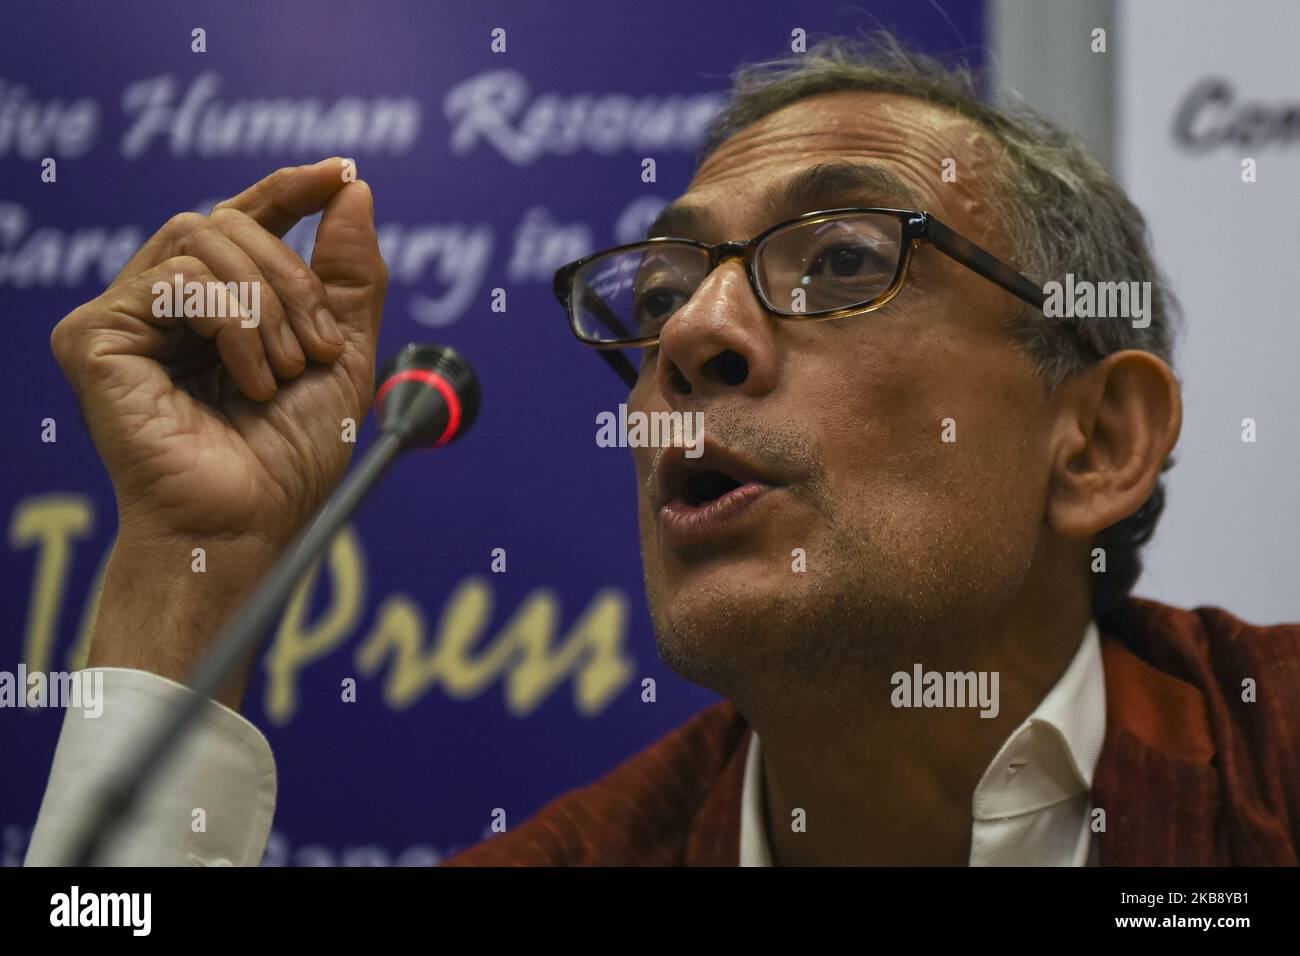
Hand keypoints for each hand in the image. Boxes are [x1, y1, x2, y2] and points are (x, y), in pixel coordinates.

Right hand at [50, 158, 387, 704]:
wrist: (249, 522)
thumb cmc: (290, 456)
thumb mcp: (342, 355)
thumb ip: (348, 275)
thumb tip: (353, 189)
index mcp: (221, 305)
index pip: (247, 218)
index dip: (292, 188)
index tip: (344, 172)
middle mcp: (167, 303)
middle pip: (228, 221)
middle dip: (293, 278)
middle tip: (320, 347)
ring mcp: (126, 316)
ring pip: (201, 237)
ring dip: (267, 305)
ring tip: (285, 371)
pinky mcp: (94, 337)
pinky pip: (175, 279)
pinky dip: (232, 324)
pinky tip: (249, 379)